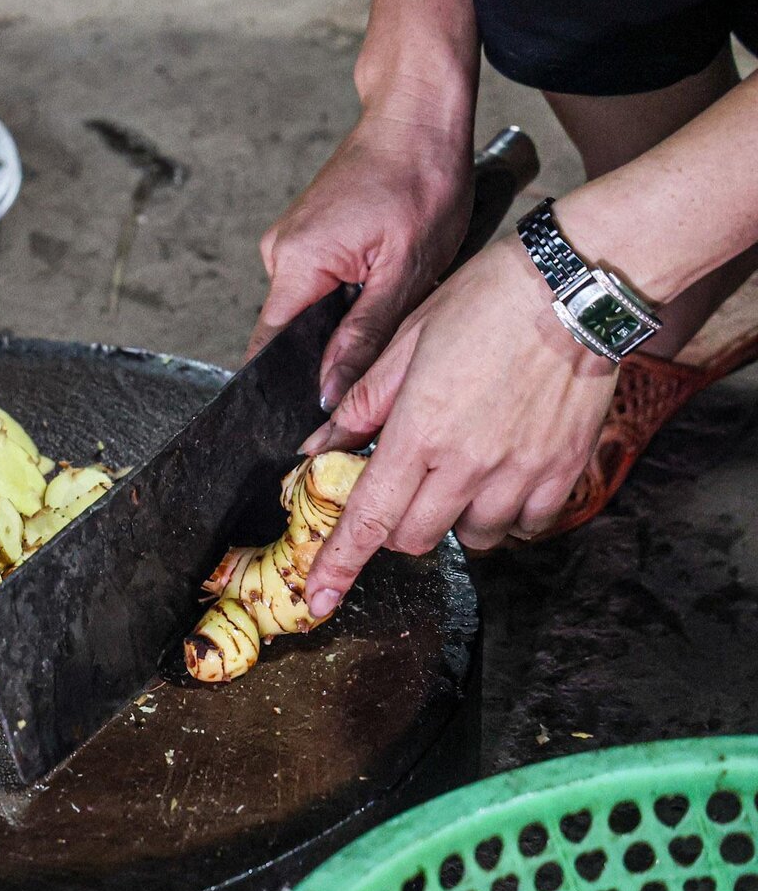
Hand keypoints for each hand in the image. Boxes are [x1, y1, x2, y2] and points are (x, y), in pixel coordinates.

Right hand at [249, 108, 476, 408]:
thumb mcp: (405, 271)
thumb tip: (328, 390)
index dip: (286, 386)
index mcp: (296, 263)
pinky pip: (318, 283)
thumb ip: (362, 336)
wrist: (417, 117)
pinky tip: (384, 274)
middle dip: (331, 350)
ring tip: (392, 293)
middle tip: (384, 343)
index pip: (270, 348)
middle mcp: (279, 252)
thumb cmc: (421, 179)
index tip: (309, 415)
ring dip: (346, 317)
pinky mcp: (306, 233)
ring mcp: (290, 240)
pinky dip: (349, 291)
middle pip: (291, 332)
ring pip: (309, 309)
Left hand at [298, 238, 618, 616]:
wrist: (572, 289)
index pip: (367, 519)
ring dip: (452, 519)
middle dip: (394, 526)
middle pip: (415, 538)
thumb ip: (361, 403)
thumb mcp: (403, 343)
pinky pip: (527, 524)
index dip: (338, 566)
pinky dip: (507, 514)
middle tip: (398, 489)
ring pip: (473, 536)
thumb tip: (319, 447)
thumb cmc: (482, 303)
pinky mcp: (563, 471)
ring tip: (455, 472)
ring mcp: (520, 473)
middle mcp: (468, 464)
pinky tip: (499, 477)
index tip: (320, 601)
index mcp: (418, 433)